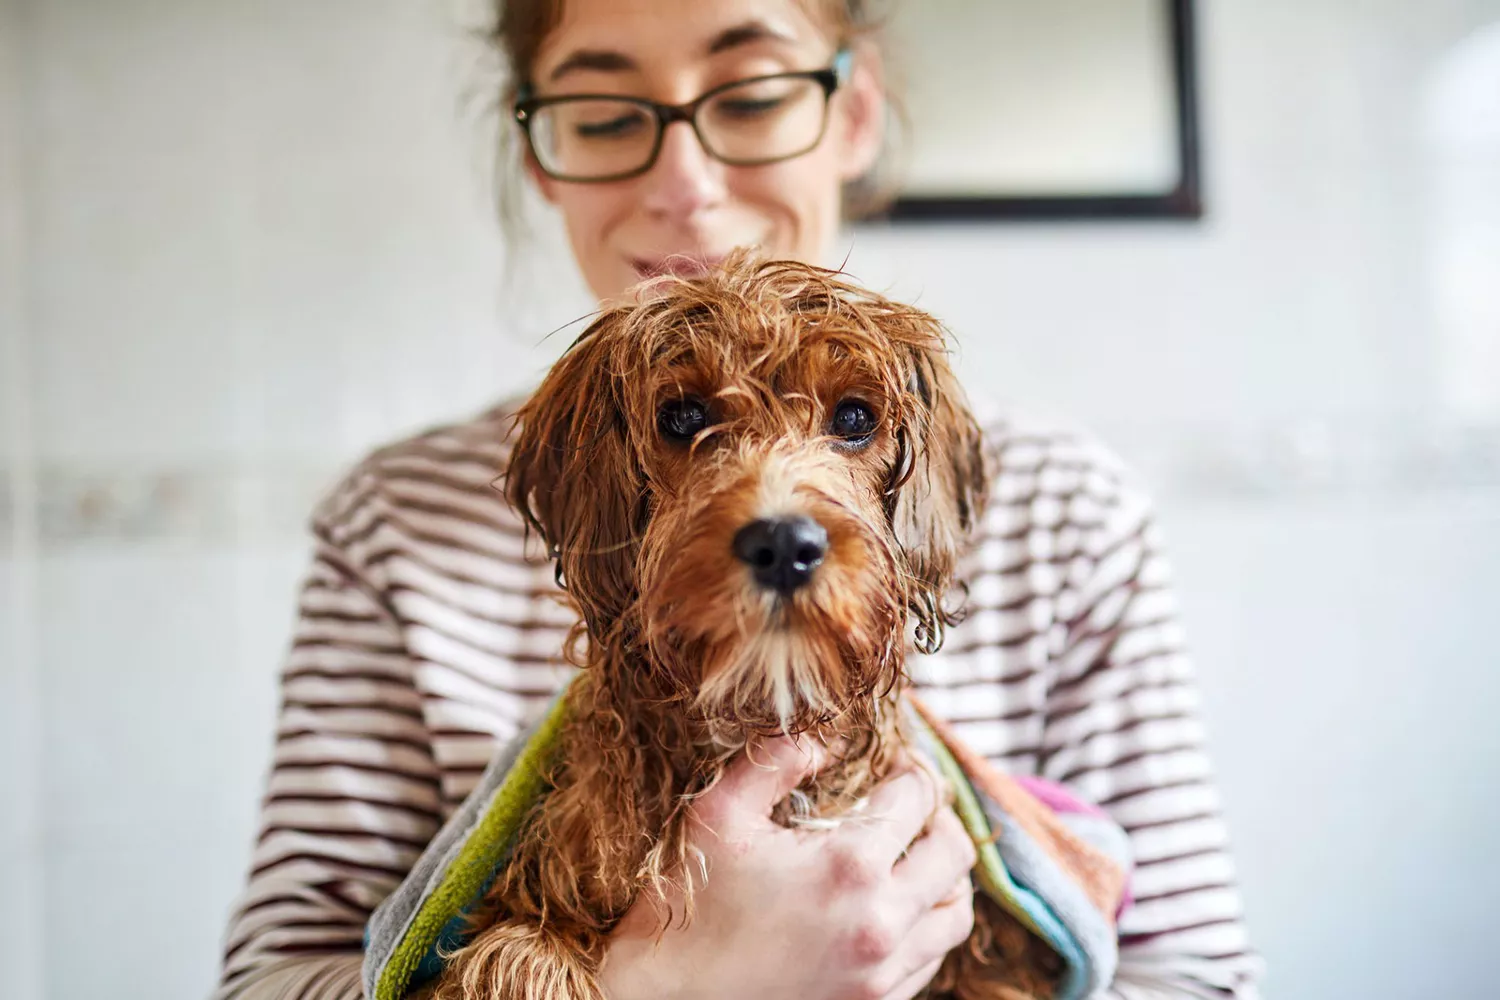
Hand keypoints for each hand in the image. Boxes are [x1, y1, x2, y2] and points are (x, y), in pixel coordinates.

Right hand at [598, 738, 977, 999]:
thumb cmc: (688, 906)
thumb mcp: (719, 815)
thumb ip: (774, 762)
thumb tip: (821, 742)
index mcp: (850, 865)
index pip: (917, 799)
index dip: (911, 769)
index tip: (895, 764)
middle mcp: (881, 921)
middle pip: (953, 854)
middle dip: (940, 818)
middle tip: (916, 806)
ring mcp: (883, 972)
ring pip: (954, 915)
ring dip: (945, 877)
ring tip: (917, 857)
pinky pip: (931, 960)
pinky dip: (926, 927)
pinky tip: (895, 909)